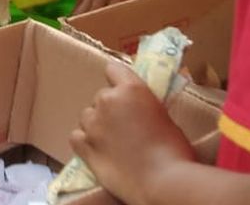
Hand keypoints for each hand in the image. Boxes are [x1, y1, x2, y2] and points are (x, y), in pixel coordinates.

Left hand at [71, 63, 195, 203]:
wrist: (163, 181)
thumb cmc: (173, 149)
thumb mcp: (163, 116)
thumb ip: (144, 105)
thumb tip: (139, 110)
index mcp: (131, 89)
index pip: (113, 69)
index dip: (118, 81)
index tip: (124, 93)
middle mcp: (108, 101)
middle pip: (101, 97)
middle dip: (111, 109)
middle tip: (124, 127)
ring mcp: (93, 124)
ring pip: (87, 116)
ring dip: (97, 125)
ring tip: (112, 142)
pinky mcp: (84, 146)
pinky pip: (76, 136)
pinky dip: (85, 142)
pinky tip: (98, 151)